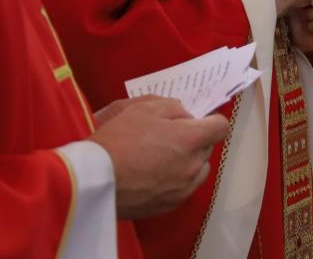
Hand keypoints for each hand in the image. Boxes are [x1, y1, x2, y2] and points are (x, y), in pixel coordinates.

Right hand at [89, 97, 229, 219]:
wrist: (91, 179)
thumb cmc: (117, 139)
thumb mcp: (144, 108)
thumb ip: (173, 107)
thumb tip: (186, 116)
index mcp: (191, 139)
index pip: (221, 126)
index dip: (210, 120)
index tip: (197, 120)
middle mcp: (193, 165)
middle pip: (208, 148)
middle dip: (195, 139)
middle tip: (170, 136)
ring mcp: (183, 188)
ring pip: (199, 170)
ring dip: (189, 161)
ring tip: (162, 157)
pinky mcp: (169, 205)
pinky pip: (184, 188)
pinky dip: (176, 180)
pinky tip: (154, 175)